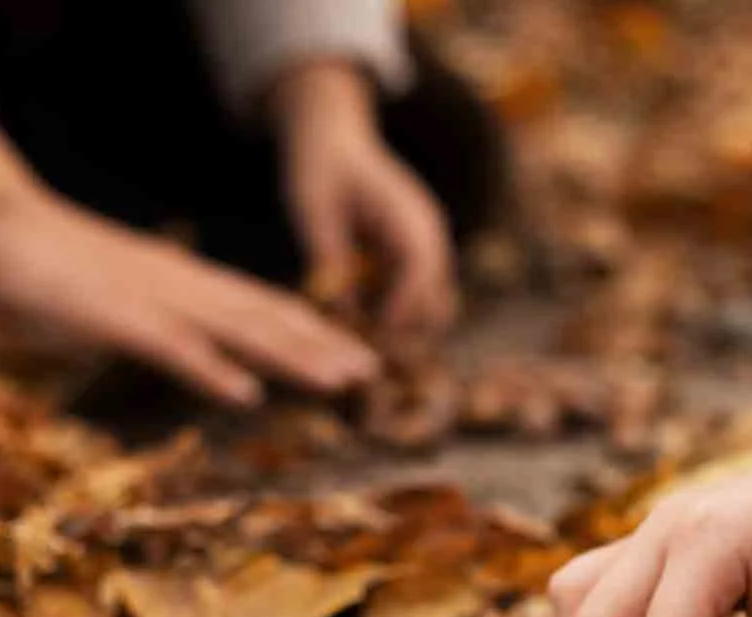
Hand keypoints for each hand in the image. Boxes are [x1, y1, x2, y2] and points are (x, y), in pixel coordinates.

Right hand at [0, 113, 378, 404]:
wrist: (0, 223)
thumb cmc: (57, 268)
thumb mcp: (127, 300)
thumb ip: (168, 324)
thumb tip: (198, 349)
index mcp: (189, 285)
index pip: (266, 310)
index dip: (316, 334)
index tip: (360, 359)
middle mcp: (186, 288)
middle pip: (268, 320)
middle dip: (324, 348)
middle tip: (375, 374)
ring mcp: (155, 301)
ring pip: (238, 331)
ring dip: (292, 358)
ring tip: (340, 382)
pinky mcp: (118, 316)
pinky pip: (173, 347)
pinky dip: (211, 370)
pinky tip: (246, 394)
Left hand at [273, 60, 455, 339]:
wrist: (333, 134)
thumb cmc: (319, 166)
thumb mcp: (313, 211)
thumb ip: (328, 259)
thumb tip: (340, 312)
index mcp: (409, 217)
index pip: (420, 275)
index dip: (399, 311)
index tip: (369, 335)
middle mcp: (430, 233)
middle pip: (439, 300)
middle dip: (407, 329)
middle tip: (365, 348)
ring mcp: (428, 244)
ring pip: (435, 304)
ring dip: (404, 325)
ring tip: (362, 335)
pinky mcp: (416, 252)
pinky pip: (419, 295)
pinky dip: (397, 311)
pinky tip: (363, 314)